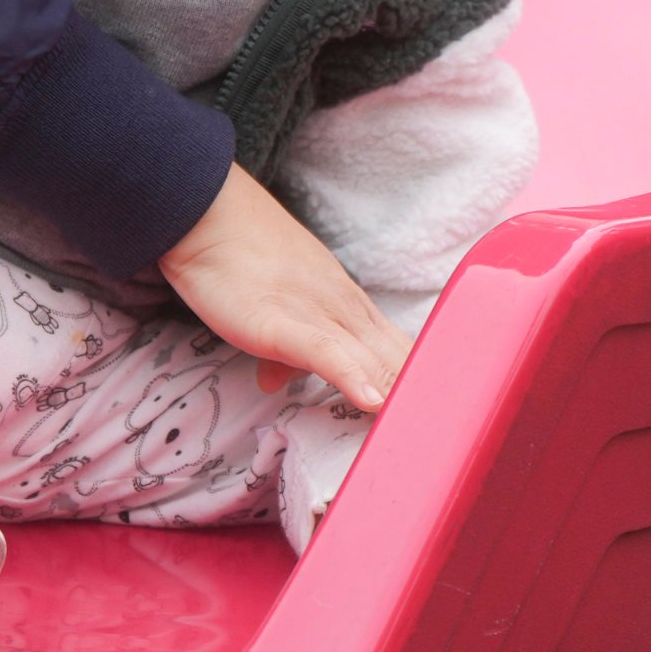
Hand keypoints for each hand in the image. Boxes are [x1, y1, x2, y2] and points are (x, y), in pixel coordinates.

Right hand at [156, 166, 412, 410]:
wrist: (207, 215)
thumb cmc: (240, 259)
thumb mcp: (278, 309)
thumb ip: (286, 348)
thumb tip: (275, 381)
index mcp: (352, 308)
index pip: (405, 354)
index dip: (423, 388)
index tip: (436, 422)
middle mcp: (348, 311)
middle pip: (402, 361)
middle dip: (425, 400)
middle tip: (443, 435)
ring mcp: (319, 314)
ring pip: (374, 359)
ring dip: (401, 397)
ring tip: (424, 430)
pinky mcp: (281, 323)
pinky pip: (324, 351)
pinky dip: (351, 376)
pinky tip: (370, 402)